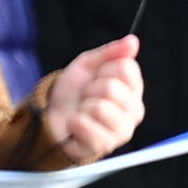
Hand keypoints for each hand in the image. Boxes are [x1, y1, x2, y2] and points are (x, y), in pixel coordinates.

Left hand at [37, 34, 148, 166]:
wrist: (52, 116)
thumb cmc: (73, 92)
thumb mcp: (87, 65)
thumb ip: (110, 53)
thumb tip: (133, 41)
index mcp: (134, 90)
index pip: (126, 68)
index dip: (103, 69)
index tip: (96, 77)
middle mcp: (135, 111)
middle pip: (112, 88)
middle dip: (90, 89)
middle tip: (86, 97)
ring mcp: (122, 131)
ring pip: (100, 108)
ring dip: (82, 107)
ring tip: (82, 111)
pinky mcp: (105, 146)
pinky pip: (86, 125)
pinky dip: (74, 122)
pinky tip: (76, 125)